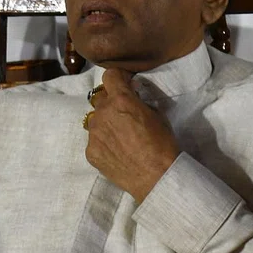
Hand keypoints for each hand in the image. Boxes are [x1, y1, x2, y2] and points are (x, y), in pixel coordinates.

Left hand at [85, 69, 179, 202]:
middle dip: (111, 102)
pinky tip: (116, 153)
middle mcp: (103, 113)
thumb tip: (131, 98)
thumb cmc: (162, 144)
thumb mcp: (157, 114)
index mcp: (121, 100)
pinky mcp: (91, 152)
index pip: (110, 75)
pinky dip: (103, 143)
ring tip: (120, 138)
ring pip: (95, 121)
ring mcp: (94, 134)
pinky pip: (94, 141)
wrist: (156, 177)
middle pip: (100, 98)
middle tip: (123, 115)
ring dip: (105, 123)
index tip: (125, 86)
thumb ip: (138, 102)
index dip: (118, 79)